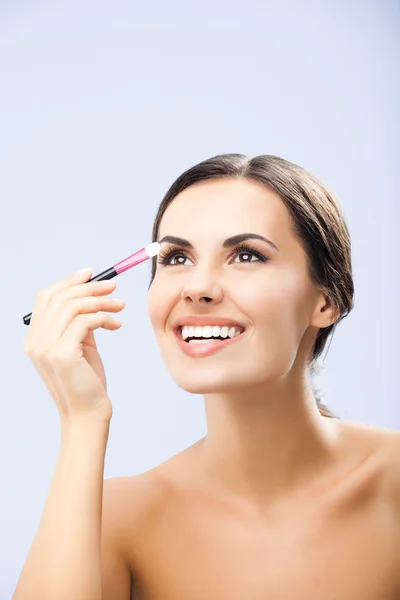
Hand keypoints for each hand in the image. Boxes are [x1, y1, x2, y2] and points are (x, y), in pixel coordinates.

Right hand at [24, 268, 125, 422]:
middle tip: (113, 287)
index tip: (91, 273)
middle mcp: (35, 341)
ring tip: (120, 306)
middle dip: (89, 287)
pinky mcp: (63, 354)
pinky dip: (105, 317)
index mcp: (35, 337)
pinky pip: (86, 321)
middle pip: (60, 297)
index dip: (68, 281)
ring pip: (74, 306)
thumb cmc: (87, 381)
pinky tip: (117, 324)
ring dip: (101, 301)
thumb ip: (79, 322)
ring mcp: (46, 348)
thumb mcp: (80, 346)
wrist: (88, 414)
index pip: (46, 297)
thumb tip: (92, 294)